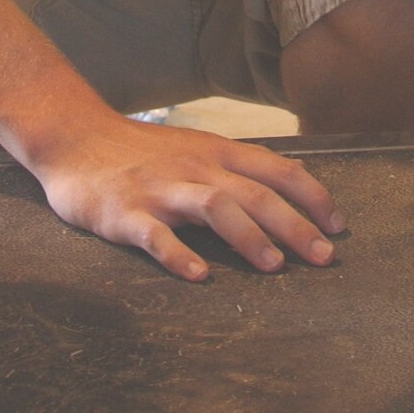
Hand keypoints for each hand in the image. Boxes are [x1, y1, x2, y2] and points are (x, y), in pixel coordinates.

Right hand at [34, 117, 346, 279]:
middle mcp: (195, 168)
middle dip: (295, 225)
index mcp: (216, 152)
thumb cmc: (142, 151)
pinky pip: (155, 235)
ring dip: (248, 236)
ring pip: (214, 207)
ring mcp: (160, 190)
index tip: (338, 226)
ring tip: (273, 267)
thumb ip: (234, 169)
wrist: (75, 137)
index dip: (313, 197)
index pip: (278, 170)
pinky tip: (198, 275)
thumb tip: (284, 195)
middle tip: (324, 258)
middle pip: (255, 193)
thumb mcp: (195, 148)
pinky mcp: (125, 212)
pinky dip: (178, 255)